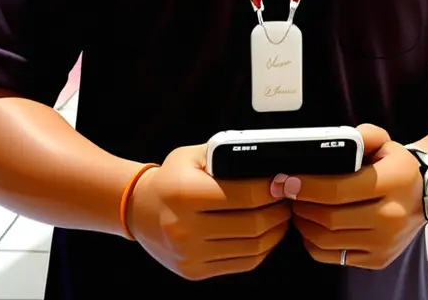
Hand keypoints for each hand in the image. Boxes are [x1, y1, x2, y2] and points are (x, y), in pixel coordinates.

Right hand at [129, 143, 291, 280]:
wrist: (139, 209)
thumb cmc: (171, 178)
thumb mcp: (193, 155)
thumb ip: (227, 154)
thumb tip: (267, 162)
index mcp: (185, 194)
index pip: (245, 195)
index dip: (272, 189)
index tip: (284, 181)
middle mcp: (184, 228)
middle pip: (252, 225)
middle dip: (279, 210)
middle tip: (288, 198)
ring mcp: (189, 254)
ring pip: (251, 248)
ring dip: (275, 231)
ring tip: (281, 215)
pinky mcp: (194, 271)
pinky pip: (241, 264)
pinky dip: (261, 249)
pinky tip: (265, 233)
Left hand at [289, 124, 425, 270]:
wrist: (424, 196)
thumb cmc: (397, 168)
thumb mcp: (386, 142)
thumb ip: (364, 134)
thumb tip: (337, 140)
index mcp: (394, 182)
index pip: (339, 189)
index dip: (308, 186)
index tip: (288, 181)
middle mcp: (392, 216)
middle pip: (330, 217)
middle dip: (301, 205)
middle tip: (289, 193)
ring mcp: (385, 243)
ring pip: (328, 240)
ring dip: (304, 224)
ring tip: (298, 208)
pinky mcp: (377, 260)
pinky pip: (335, 257)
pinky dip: (315, 243)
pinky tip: (311, 227)